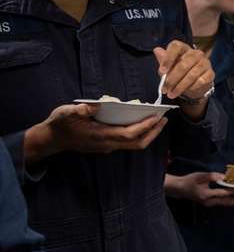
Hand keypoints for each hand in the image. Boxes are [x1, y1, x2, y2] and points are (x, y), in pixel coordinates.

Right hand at [25, 102, 167, 162]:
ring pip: (133, 144)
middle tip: (164, 119)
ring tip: (158, 120)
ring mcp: (107, 146)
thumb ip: (81, 109)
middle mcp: (106, 144)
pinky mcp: (106, 145)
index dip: (143, 127)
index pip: (127, 134)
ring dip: (148, 134)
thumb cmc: (60, 125)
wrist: (51, 139)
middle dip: (153, 132)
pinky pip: (128, 142)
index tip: (155, 117)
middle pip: (136, 143)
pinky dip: (139, 134)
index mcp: (99, 135)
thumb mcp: (66, 113)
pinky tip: (143, 123)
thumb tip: (97, 105)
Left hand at [154, 41, 213, 100]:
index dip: (168, 58)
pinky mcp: (211, 73)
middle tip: (164, 89)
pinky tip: (186, 90)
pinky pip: (200, 81)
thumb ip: (163, 60)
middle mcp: (196, 53)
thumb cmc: (180, 73)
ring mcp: (205, 63)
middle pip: (183, 65)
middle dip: (172, 79)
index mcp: (184, 48)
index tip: (162, 71)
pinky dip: (191, 87)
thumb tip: (157, 50)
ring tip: (171, 94)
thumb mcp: (169, 67)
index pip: (176, 46)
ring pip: (191, 75)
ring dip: (179, 87)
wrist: (195, 84)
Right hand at [164, 171, 233, 206]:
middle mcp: (210, 202)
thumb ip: (213, 176)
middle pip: (228, 202)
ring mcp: (210, 204)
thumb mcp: (200, 176)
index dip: (232, 191)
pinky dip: (232, 200)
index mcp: (207, 195)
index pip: (222, 194)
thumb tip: (224, 177)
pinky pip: (223, 202)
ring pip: (226, 203)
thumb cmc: (190, 181)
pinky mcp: (211, 203)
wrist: (180, 188)